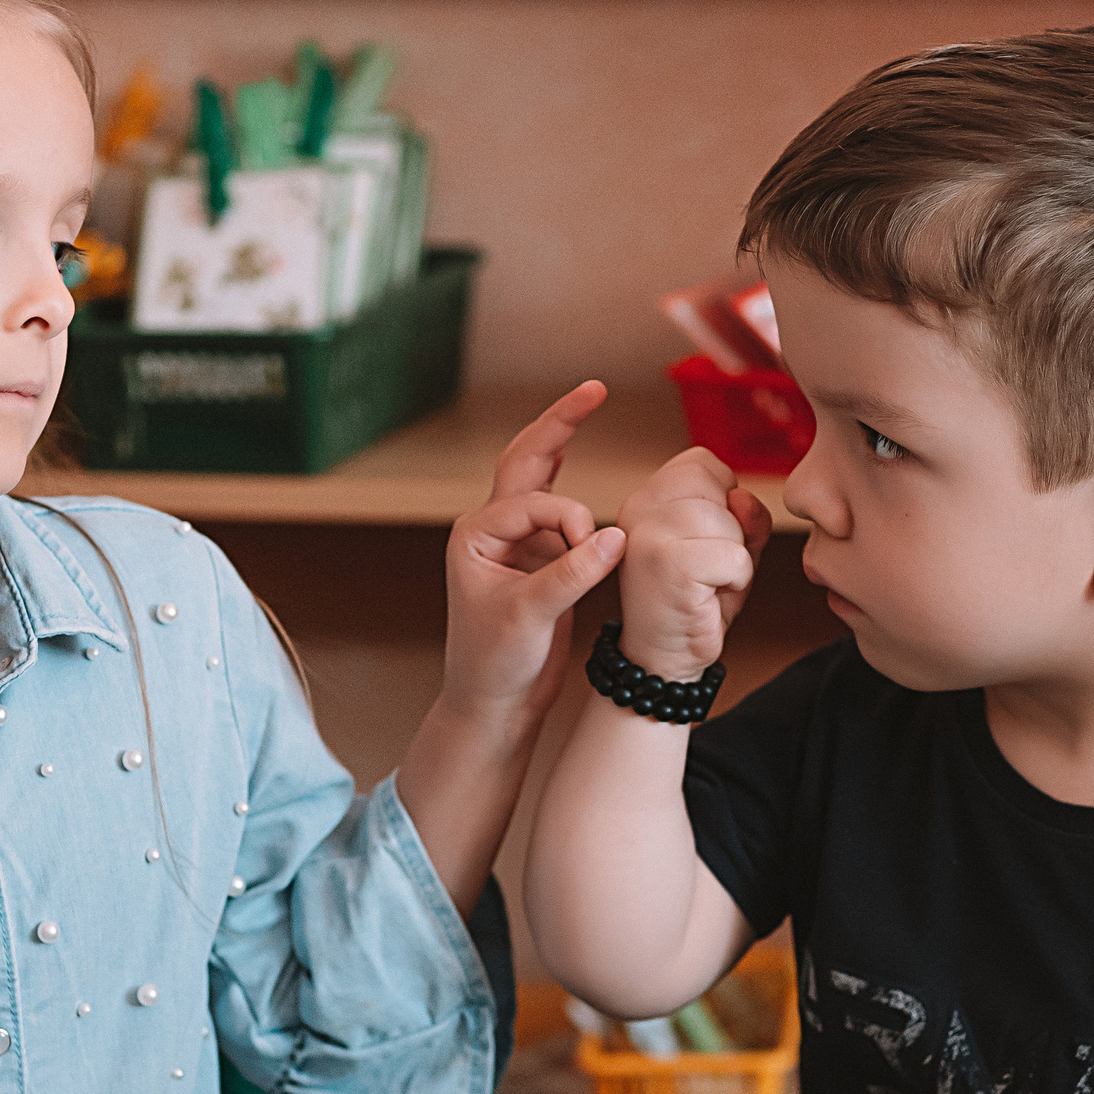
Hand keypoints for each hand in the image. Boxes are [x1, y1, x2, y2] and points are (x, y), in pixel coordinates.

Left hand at [436, 381, 627, 725]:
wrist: (494, 705)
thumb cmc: (494, 663)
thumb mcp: (530, 616)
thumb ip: (572, 574)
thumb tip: (618, 536)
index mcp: (475, 536)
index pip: (533, 503)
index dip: (569, 521)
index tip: (592, 552)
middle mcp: (492, 532)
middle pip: (527, 462)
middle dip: (559, 423)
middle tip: (592, 388)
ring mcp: (516, 545)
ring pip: (542, 481)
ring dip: (564, 444)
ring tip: (588, 400)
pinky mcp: (540, 564)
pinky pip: (562, 514)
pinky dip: (580, 487)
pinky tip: (586, 451)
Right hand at [612, 447, 770, 679]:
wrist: (661, 660)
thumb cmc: (694, 602)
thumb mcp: (728, 546)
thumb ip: (744, 514)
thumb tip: (741, 498)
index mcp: (646, 497)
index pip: (704, 462)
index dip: (722, 500)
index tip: (701, 540)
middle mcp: (638, 507)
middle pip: (719, 486)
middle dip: (731, 530)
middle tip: (704, 567)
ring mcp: (648, 534)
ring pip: (730, 522)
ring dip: (735, 558)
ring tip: (706, 583)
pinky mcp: (667, 563)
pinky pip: (736, 556)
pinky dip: (736, 581)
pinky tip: (707, 598)